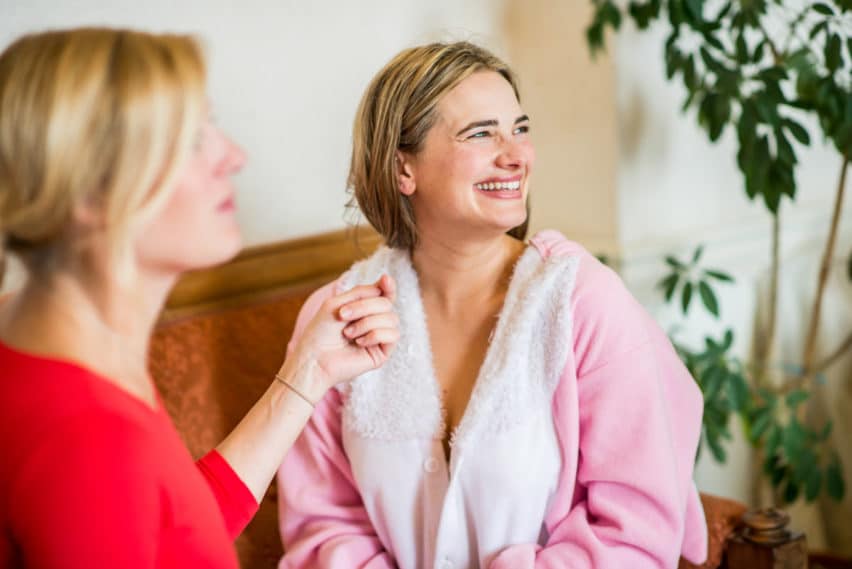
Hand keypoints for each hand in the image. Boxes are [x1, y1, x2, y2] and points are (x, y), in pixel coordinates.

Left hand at [281, 275, 398, 400]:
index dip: (388, 286)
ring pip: (391, 319)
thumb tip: (384, 283)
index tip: (385, 279)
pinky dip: (374, 335)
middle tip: (343, 315)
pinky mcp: (383, 352)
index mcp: (364, 309)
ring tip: (348, 333)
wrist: (314, 358)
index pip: (384, 294)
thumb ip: (361, 292)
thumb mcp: (337, 303)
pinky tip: (359, 342)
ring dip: (366, 323)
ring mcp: (380, 337)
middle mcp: (374, 321)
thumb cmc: (321, 332)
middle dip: (364, 307)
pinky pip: (393, 335)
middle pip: (386, 303)